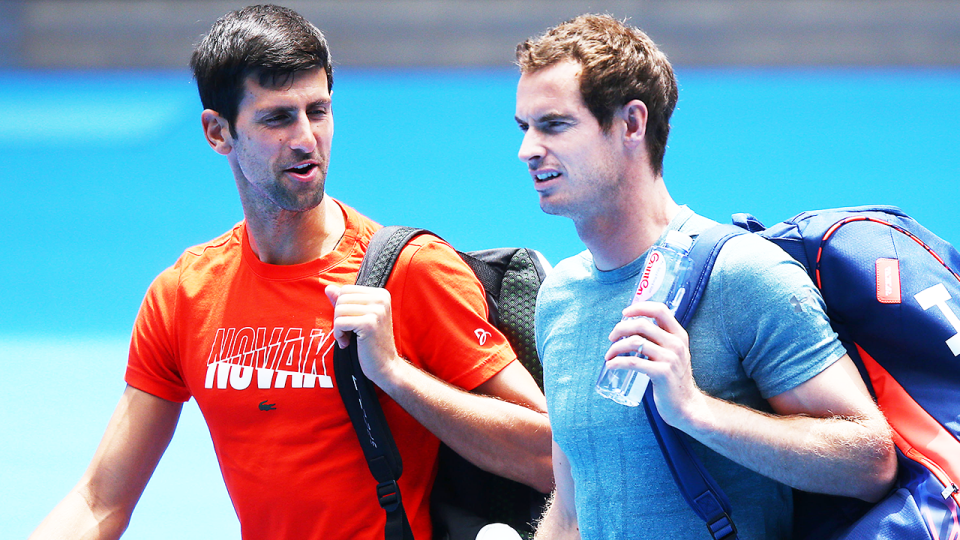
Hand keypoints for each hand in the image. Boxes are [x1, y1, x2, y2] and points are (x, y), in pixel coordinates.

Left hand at [325, 284, 402, 385]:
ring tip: (348, 338)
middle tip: (348, 332)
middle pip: (341, 298)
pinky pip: (339, 322)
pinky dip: (339, 335)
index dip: (342, 307)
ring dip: (338, 327)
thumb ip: (345, 302)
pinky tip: (347, 343)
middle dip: (338, 316)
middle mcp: (381, 298)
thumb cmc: (371, 342)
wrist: (386, 365)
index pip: (346, 289)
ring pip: (339, 309)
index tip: (351, 323)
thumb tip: (328, 288)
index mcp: (381, 294)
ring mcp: (377, 310)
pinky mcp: (369, 324)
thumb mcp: (358, 318)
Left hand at [603, 301, 704, 427]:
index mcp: (679, 335)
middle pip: (642, 324)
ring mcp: (670, 358)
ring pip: (635, 342)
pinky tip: (611, 365)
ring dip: (616, 347)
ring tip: (609, 355)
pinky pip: (633, 362)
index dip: (640, 307)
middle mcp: (676, 344)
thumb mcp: (673, 353)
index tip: (625, 313)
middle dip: (621, 328)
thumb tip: (631, 327)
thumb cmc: (673, 378)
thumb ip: (659, 339)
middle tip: (611, 338)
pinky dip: (618, 362)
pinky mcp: (662, 373)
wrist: (685, 404)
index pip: (660, 310)